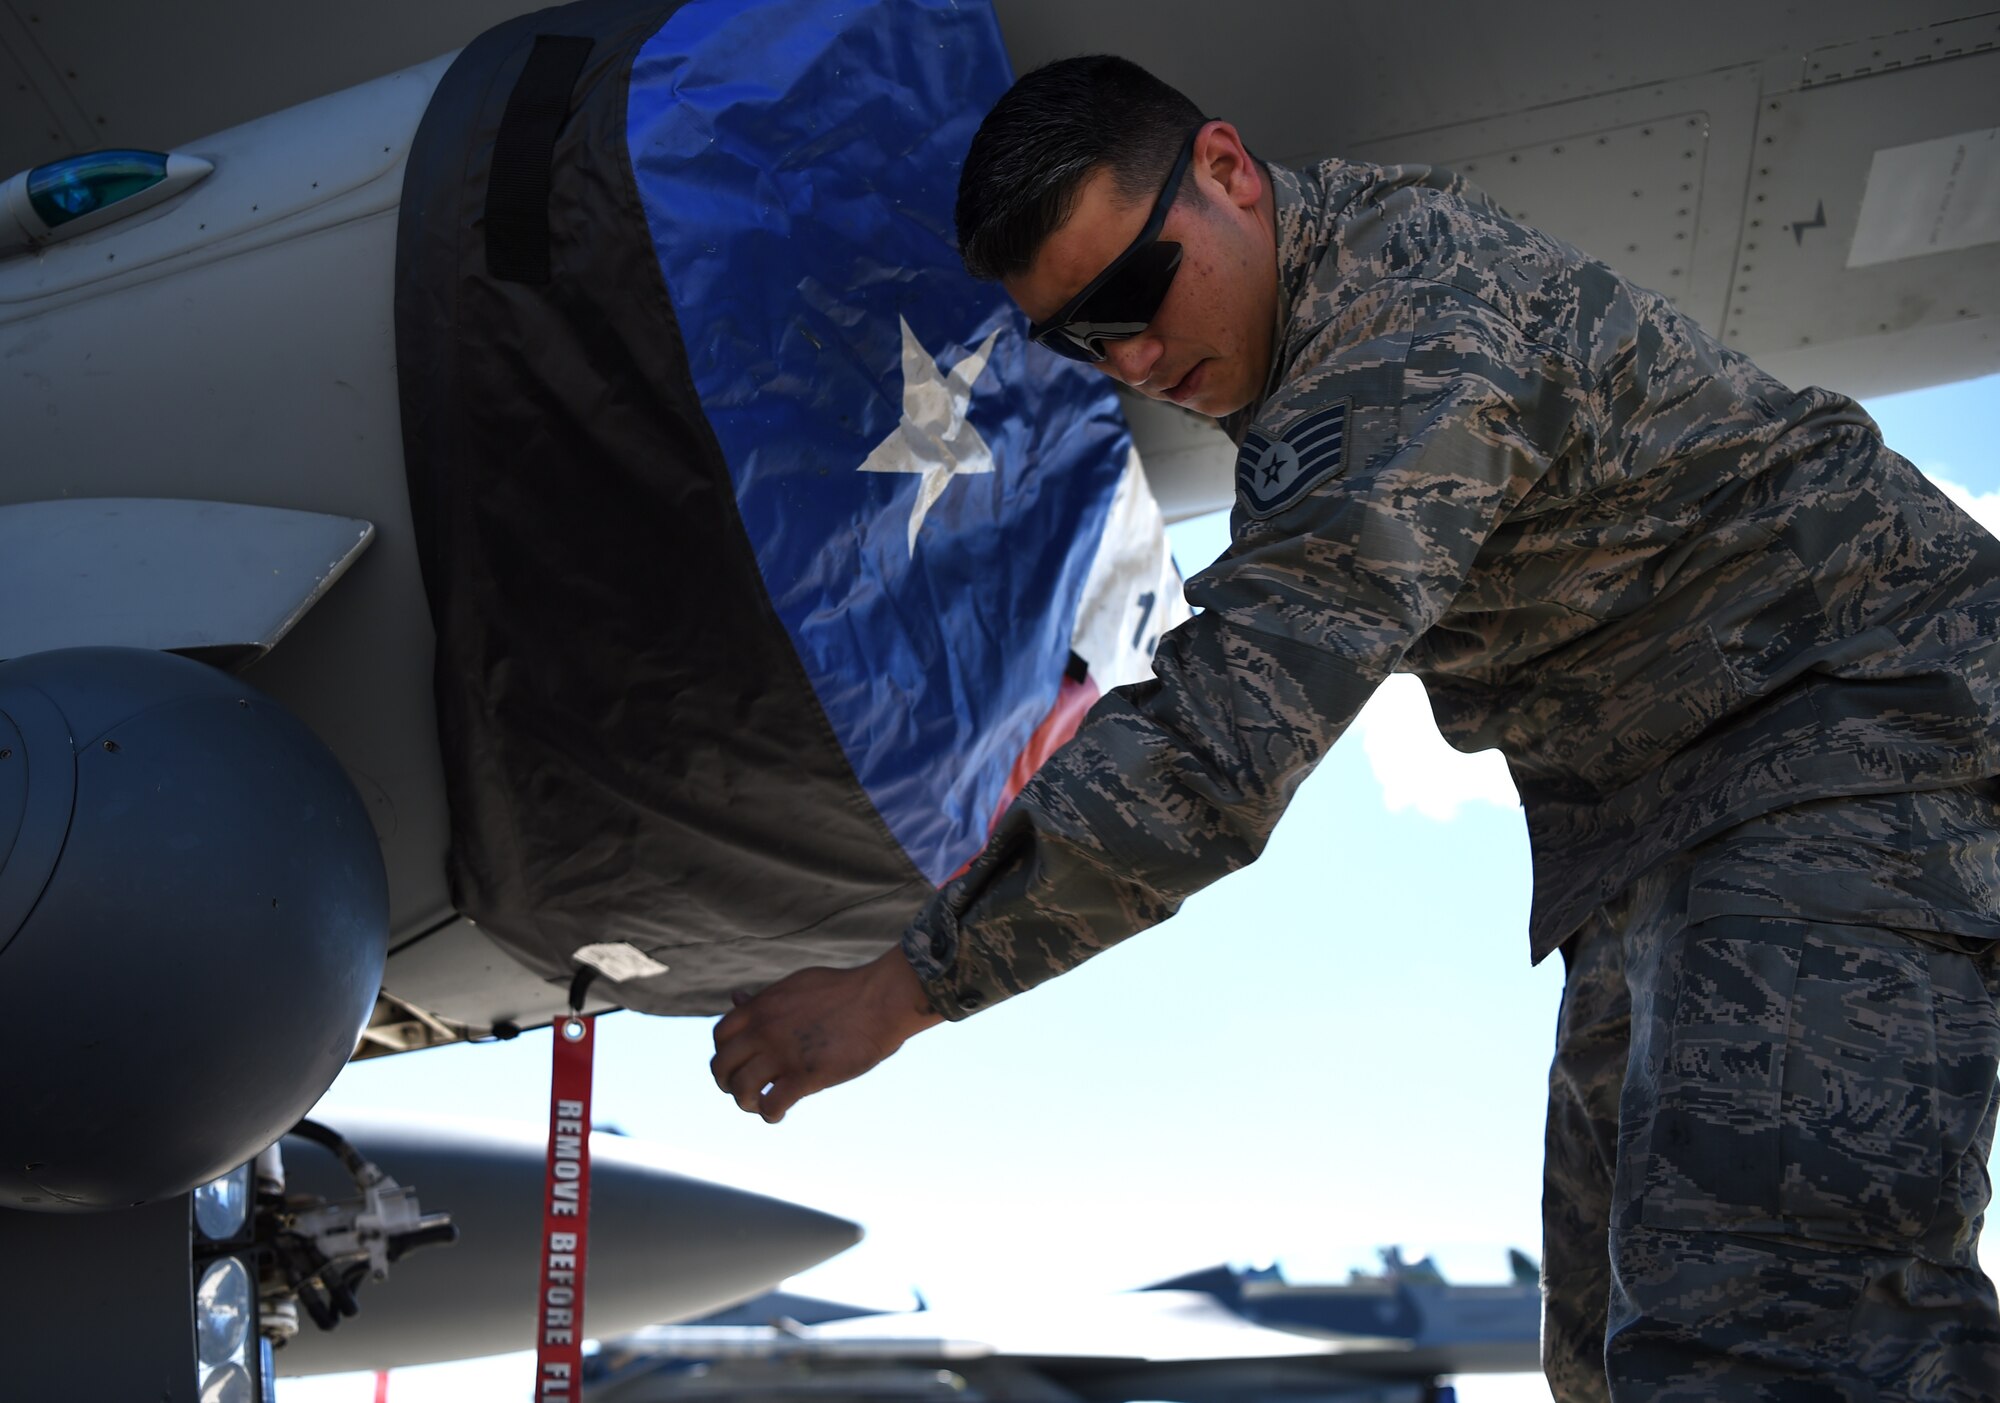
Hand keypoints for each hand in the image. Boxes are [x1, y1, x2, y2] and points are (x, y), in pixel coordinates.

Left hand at [710, 945, 943, 1121]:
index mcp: (761, 1007)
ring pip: (741, 1089)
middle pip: (722, 1066)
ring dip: (746, 1102)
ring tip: (760, 1104)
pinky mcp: (805, 1076)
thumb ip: (763, 998)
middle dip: (728, 1083)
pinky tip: (779, 1113)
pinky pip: (771, 1105)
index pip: (719, 1037)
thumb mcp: (794, 986)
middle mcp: (764, 1030)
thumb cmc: (843, 991)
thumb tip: (737, 996)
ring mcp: (783, 1054)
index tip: (738, 1063)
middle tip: (743, 1090)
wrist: (880, 1000)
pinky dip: (770, 1114)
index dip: (724, 1054)